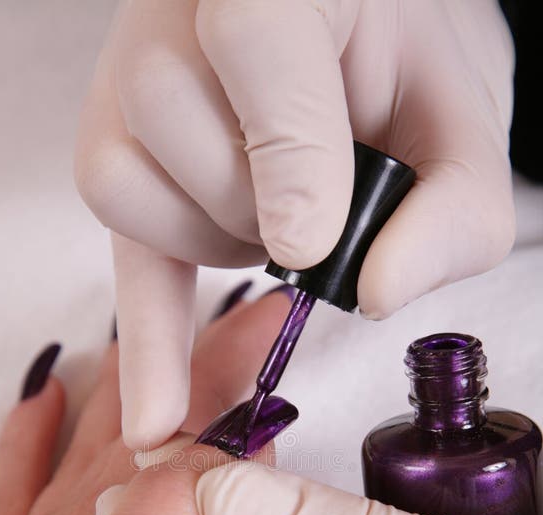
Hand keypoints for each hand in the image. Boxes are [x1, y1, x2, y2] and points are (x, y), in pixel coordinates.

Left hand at [0, 287, 289, 514]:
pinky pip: (16, 486)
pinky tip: (46, 399)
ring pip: (88, 436)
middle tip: (246, 315)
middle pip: (139, 416)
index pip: (179, 421)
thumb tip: (223, 453)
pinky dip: (34, 431)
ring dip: (136, 381)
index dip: (233, 364)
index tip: (277, 316)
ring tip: (167, 333)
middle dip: (199, 357)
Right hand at [75, 0, 514, 448]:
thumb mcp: (463, 121)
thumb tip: (379, 293)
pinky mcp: (111, 150)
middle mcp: (174, 12)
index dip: (284, 151)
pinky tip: (157, 414)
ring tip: (267, 219)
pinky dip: (147, 339)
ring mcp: (123, 77)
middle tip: (317, 215)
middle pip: (178, 128)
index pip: (254, 35)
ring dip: (213, 239)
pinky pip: (110, 248)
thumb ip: (453, 205)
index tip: (309, 243)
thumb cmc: (407, 69)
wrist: (358, 41)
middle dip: (259, 212)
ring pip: (128, 188)